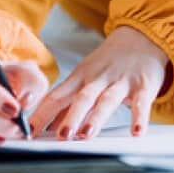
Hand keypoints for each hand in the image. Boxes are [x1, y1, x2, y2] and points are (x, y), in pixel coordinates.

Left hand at [29, 26, 167, 139]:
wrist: (142, 36)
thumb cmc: (110, 61)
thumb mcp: (85, 76)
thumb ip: (67, 102)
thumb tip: (46, 126)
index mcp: (81, 77)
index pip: (57, 96)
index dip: (42, 114)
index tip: (29, 132)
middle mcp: (99, 78)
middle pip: (82, 98)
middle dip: (70, 117)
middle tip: (61, 137)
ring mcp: (121, 82)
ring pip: (107, 100)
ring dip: (96, 117)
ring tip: (87, 134)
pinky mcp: (144, 86)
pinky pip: (141, 103)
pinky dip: (139, 117)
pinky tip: (136, 131)